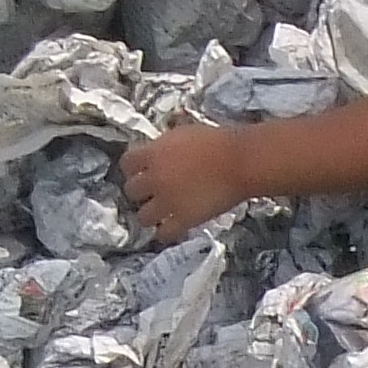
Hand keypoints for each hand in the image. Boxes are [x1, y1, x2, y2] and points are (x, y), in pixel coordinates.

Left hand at [123, 123, 257, 240]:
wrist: (240, 161)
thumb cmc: (219, 142)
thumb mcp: (184, 133)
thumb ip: (165, 144)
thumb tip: (158, 148)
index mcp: (153, 154)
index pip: (126, 164)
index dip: (132, 169)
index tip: (140, 172)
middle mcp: (155, 179)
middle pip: (131, 191)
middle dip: (140, 193)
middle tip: (152, 193)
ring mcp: (167, 202)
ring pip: (143, 217)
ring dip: (151, 215)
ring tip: (161, 214)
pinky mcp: (183, 220)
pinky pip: (164, 234)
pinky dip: (166, 232)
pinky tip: (173, 228)